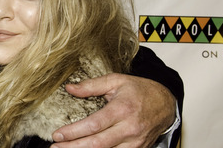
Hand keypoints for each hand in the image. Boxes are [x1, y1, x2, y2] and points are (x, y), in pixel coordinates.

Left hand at [51, 73, 174, 147]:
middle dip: (74, 147)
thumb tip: (70, 88)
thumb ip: (92, 85)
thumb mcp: (116, 81)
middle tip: (55, 147)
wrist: (166, 104)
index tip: (57, 135)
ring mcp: (135, 142)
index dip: (73, 132)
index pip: (94, 125)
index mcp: (122, 110)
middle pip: (98, 143)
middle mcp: (129, 129)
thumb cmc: (140, 90)